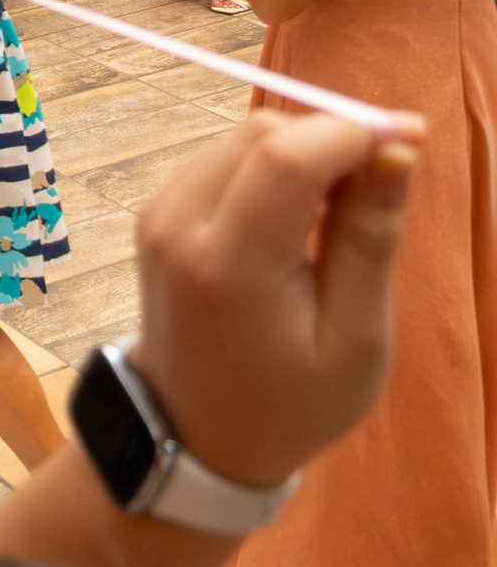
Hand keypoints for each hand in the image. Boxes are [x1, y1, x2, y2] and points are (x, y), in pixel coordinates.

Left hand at [124, 107, 418, 490]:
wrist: (196, 432)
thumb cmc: (290, 401)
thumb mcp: (355, 339)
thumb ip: (370, 240)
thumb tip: (396, 152)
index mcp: (229, 265)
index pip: (286, 156)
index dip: (352, 133)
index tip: (409, 142)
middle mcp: (179, 227)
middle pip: (262, 134)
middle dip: (330, 143)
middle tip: (380, 189)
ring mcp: (158, 216)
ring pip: (240, 139)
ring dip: (300, 155)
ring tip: (339, 217)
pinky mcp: (156, 213)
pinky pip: (220, 160)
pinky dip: (267, 171)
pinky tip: (296, 222)